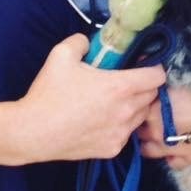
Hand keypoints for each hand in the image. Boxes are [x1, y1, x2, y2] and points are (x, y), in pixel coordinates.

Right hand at [0, 34, 165, 166]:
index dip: (153, 68)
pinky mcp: (112, 149)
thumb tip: (88, 41)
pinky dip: (121, 126)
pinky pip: (126, 134)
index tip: (142, 66)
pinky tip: (103, 120)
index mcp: (120, 87)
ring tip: (114, 102)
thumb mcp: (60, 55)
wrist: (33, 132)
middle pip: (152, 96)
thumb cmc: (49, 93)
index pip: (157, 76)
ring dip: (135, 107)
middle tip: (124, 82)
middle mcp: (126, 112)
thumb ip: (81, 41)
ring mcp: (121, 133)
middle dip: (144, 86)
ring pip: (141, 116)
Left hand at [136, 87, 190, 169]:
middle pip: (139, 131)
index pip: (135, 112)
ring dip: (150, 142)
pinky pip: (169, 161)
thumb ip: (160, 92)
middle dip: (142, 125)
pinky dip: (169, 155)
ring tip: (157, 134)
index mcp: (154, 113)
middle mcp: (157, 133)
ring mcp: (169, 150)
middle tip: (150, 118)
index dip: (139, 108)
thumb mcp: (180, 88)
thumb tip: (148, 86)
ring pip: (147, 150)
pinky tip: (173, 147)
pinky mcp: (184, 160)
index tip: (143, 105)